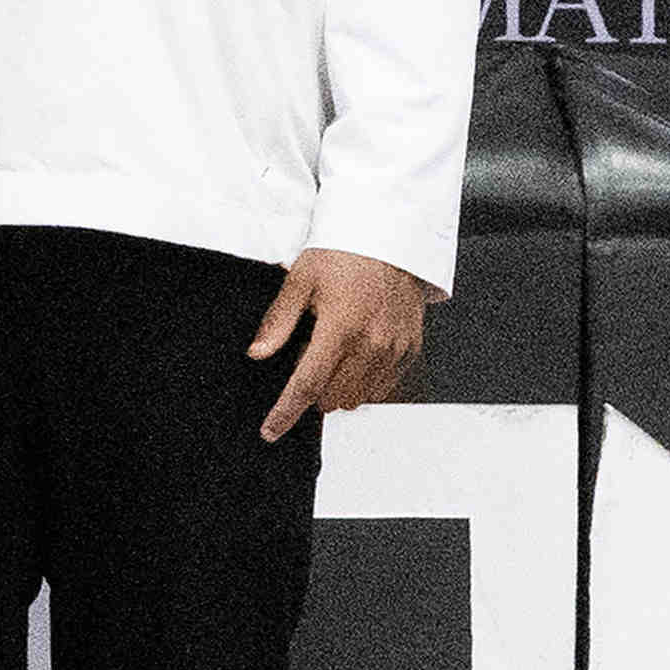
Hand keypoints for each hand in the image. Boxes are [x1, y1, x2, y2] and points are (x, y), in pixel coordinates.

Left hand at [247, 248, 426, 437]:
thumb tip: (258, 353)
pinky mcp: (410, 349)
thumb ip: (278, 322)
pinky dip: (363, 381)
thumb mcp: (299, 280)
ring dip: (339, 387)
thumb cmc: (345, 254)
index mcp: (341, 328)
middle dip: (313, 390)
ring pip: (359, 396)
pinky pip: (383, 386)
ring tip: (334, 349)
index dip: (285, 412)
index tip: (271, 430)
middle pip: (333, 397)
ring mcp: (395, 349)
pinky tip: (354, 353)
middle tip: (308, 355)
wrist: (391, 239)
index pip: (307, 385)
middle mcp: (373, 344)